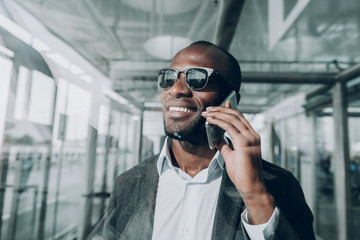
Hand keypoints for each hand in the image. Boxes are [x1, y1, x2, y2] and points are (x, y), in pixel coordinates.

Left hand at [201, 101, 274, 223]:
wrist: (250, 186)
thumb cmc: (242, 174)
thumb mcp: (230, 156)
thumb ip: (224, 145)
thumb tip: (216, 138)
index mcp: (252, 137)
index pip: (240, 118)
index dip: (229, 109)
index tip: (221, 104)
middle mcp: (253, 135)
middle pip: (236, 115)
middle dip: (221, 109)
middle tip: (208, 108)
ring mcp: (250, 138)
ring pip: (232, 118)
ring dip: (217, 113)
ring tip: (207, 113)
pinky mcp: (245, 143)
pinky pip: (229, 127)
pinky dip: (218, 121)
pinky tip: (210, 120)